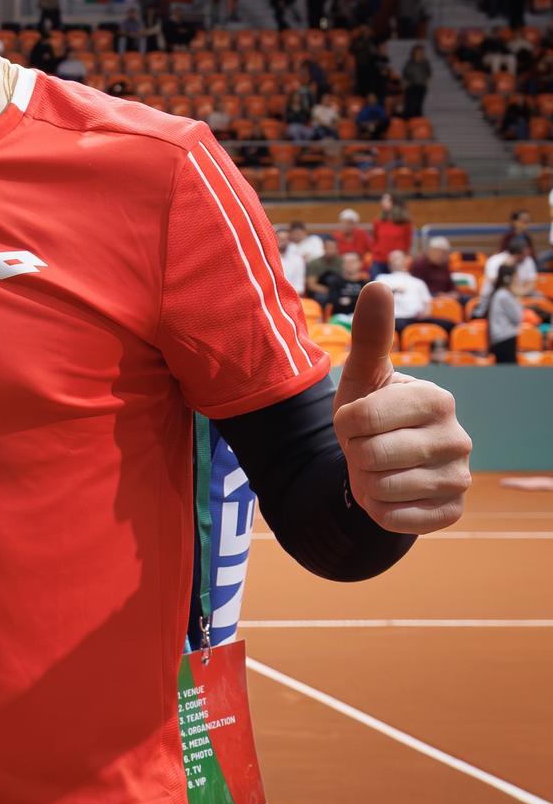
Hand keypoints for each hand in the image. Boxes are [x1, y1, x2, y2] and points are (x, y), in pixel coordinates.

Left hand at [333, 282, 471, 532]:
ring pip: (380, 489)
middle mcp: (458, 437)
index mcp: (437, 399)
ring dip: (365, 483)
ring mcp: (459, 477)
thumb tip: (376, 284)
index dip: (345, 424)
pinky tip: (390, 495)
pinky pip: (395, 519)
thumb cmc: (371, 413)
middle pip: (368, 455)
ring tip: (379, 470)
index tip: (357, 421)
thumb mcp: (363, 377)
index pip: (360, 419)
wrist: (380, 463)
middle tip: (367, 448)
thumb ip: (370, 335)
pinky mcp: (451, 511)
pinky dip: (380, 511)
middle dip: (354, 454)